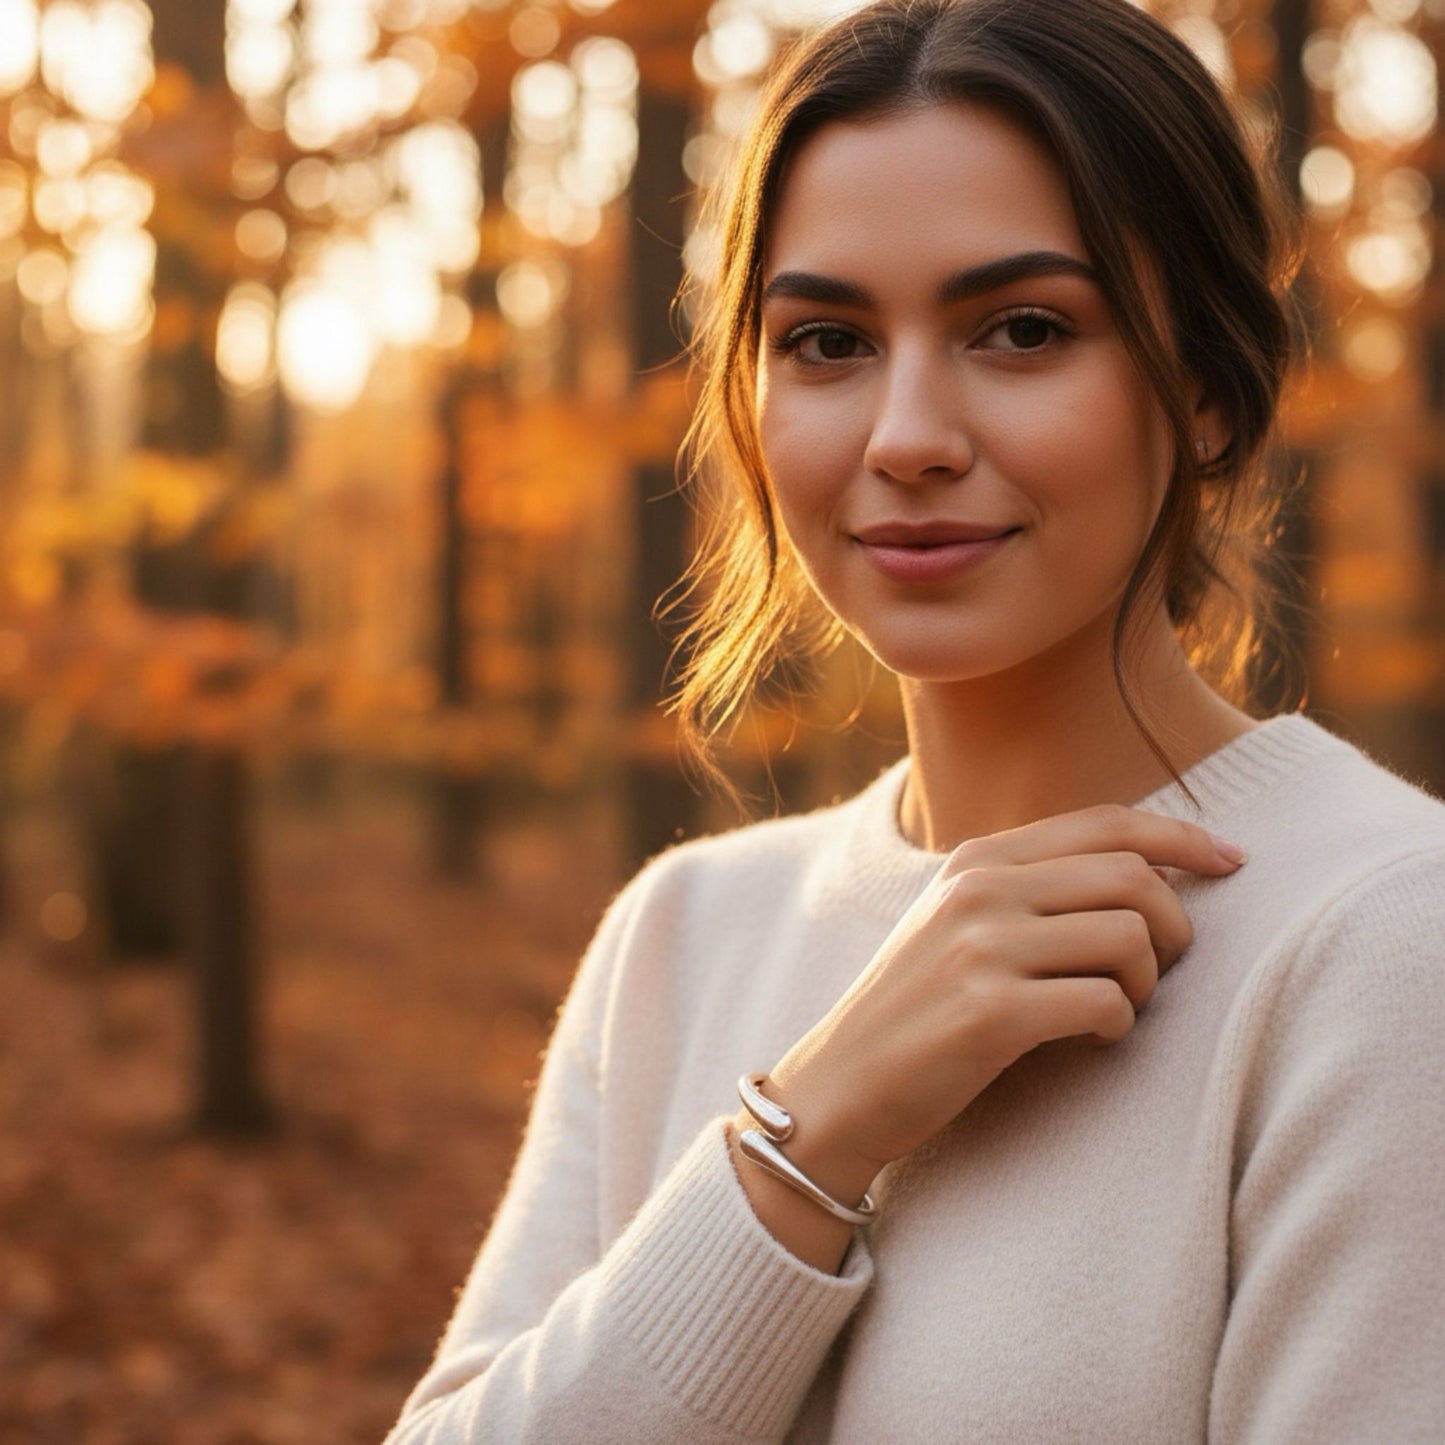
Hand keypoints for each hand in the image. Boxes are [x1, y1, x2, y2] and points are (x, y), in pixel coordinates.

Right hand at [761, 804, 1245, 1198]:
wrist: (839, 1088)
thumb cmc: (916, 1011)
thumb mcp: (957, 923)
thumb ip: (1029, 887)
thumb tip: (1143, 873)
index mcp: (976, 859)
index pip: (1106, 822)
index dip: (1182, 836)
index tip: (1231, 861)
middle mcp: (979, 888)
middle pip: (1132, 876)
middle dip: (1175, 925)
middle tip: (1161, 970)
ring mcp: (981, 947)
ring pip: (1129, 937)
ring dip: (1146, 984)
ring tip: (1117, 1008)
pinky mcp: (990, 1012)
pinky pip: (1106, 1004)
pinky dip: (1118, 1026)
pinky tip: (1090, 1040)